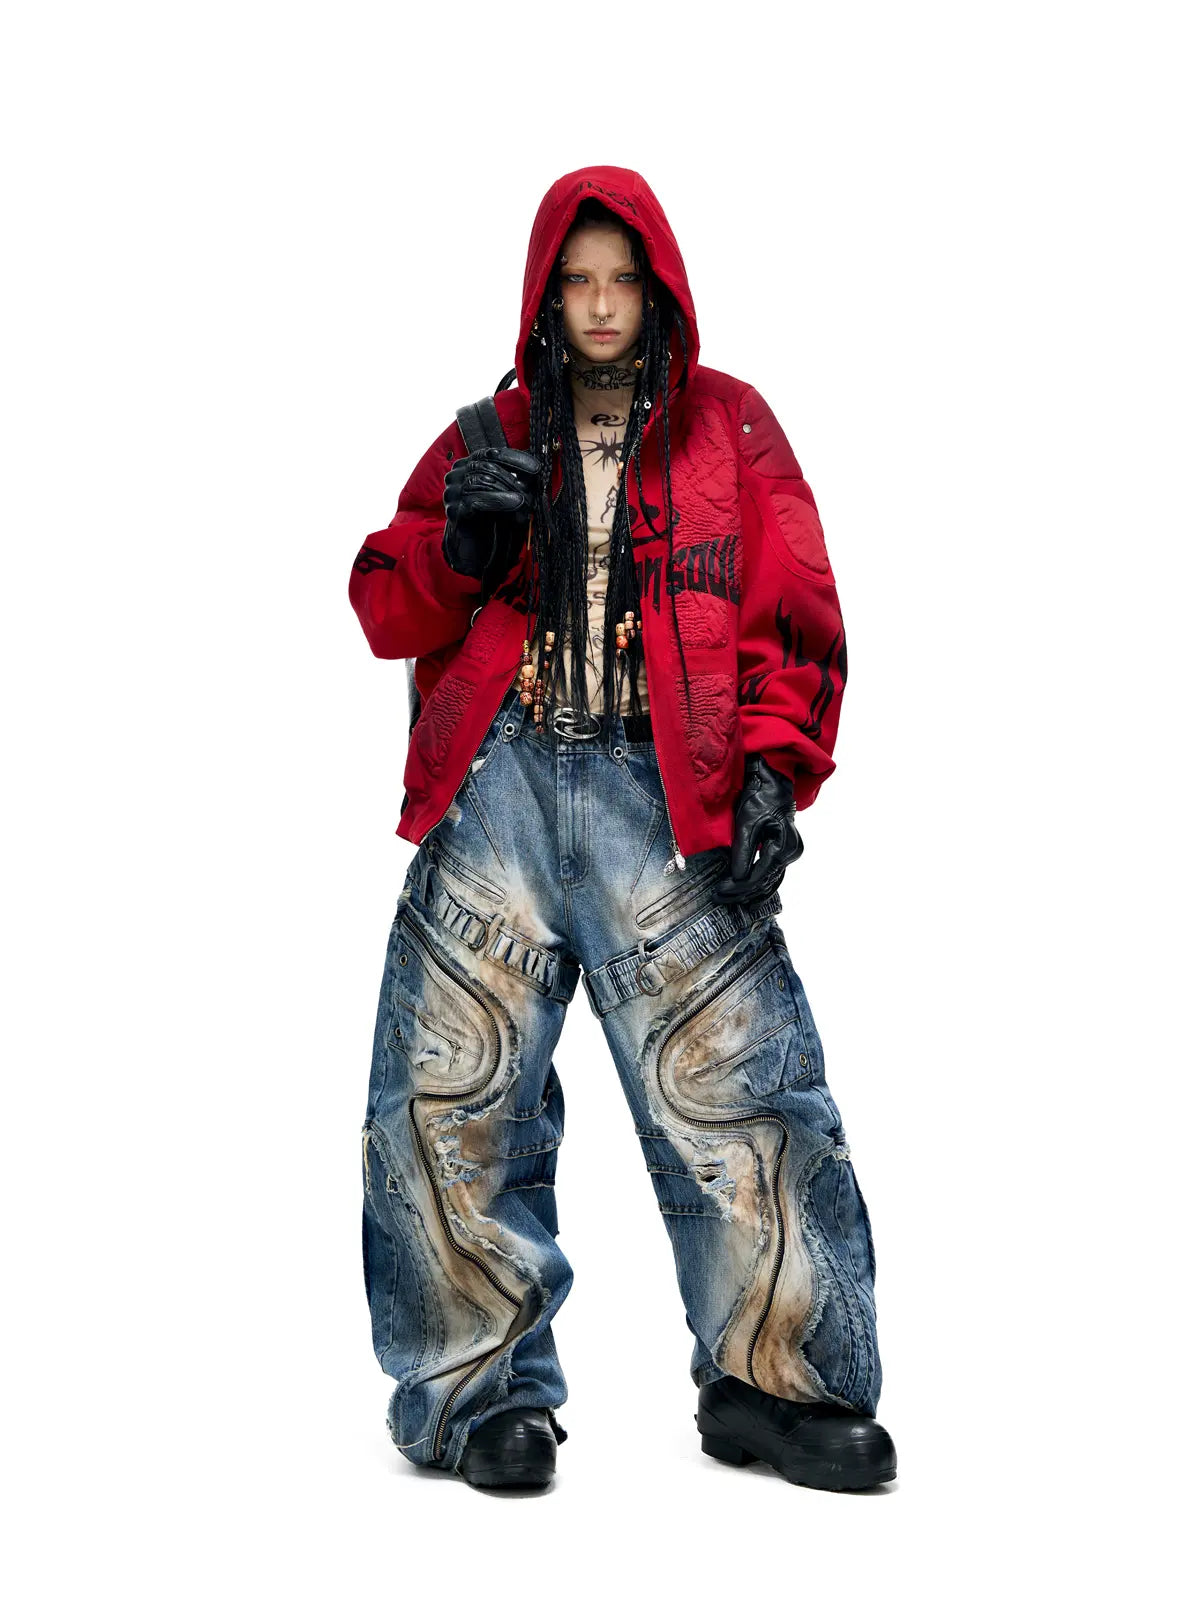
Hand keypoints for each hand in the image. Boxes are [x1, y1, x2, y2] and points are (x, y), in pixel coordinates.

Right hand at [441, 446, 541, 581]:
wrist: (475, 549)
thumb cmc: (492, 518)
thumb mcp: (506, 494)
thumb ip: (515, 480)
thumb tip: (535, 468)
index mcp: (467, 465)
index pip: (489, 454)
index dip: (513, 458)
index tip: (534, 467)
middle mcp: (456, 476)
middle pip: (484, 467)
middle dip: (511, 477)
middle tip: (530, 488)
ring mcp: (452, 492)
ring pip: (480, 481)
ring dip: (506, 489)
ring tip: (524, 499)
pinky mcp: (453, 510)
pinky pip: (475, 500)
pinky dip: (498, 501)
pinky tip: (514, 504)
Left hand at [712, 754, 804, 903]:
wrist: (773, 786)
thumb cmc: (759, 799)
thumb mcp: (747, 824)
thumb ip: (743, 852)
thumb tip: (737, 877)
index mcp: (783, 847)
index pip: (758, 876)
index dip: (738, 887)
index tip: (720, 891)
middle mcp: (790, 854)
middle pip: (764, 883)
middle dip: (741, 893)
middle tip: (719, 898)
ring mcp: (790, 854)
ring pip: (770, 883)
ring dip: (749, 893)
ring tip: (729, 900)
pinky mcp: (785, 853)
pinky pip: (773, 876)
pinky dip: (760, 886)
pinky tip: (748, 897)